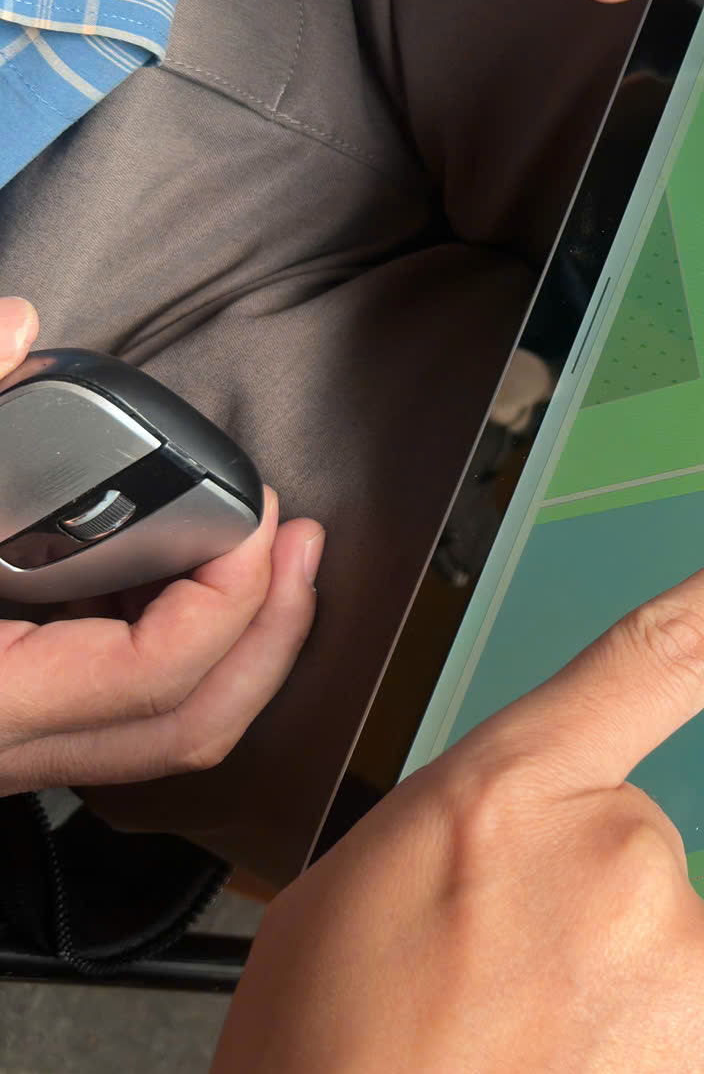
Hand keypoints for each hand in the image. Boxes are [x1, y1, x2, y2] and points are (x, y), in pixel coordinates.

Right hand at [0, 300, 322, 797]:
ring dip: (233, 654)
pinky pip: (110, 723)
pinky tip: (172, 584)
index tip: (261, 515)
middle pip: (184, 736)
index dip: (234, 598)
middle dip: (271, 637)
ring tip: (266, 561)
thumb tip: (13, 328)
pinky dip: (168, 659)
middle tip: (304, 544)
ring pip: (154, 745)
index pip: (151, 676)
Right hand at [82, 505, 703, 1073]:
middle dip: (586, 957)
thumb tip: (512, 874)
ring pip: (692, 990)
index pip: (653, 659)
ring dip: (637, 1049)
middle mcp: (633, 867)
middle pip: (640, 881)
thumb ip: (454, 861)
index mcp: (504, 810)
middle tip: (499, 1066)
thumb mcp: (332, 937)